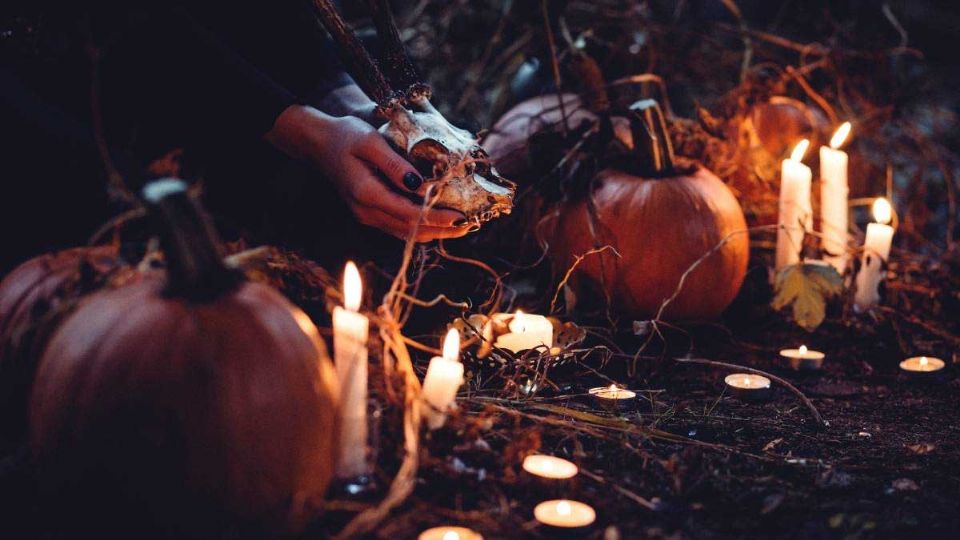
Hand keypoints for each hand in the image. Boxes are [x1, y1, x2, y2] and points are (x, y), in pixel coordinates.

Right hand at [266, 105, 469, 240]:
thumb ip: (394, 164)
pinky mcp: (369, 214)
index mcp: (366, 194)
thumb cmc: (345, 136)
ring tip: (461, 227)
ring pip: (405, 233)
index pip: (409, 214)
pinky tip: (438, 221)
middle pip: (410, 231)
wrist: (318, 143)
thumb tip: (420, 185)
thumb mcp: (370, 142)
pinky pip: (398, 227)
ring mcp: (366, 216)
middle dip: (442, 230)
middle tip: (470, 226)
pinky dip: (420, 227)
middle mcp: (366, 211)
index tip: (462, 218)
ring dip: (433, 232)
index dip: (438, 218)